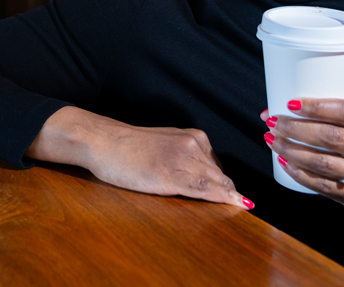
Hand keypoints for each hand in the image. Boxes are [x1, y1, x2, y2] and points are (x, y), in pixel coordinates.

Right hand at [28, 106, 253, 209]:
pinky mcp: (171, 176)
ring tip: (241, 206)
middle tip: (239, 205)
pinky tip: (235, 204)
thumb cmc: (127, 147)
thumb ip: (185, 157)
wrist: (103, 141)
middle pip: (221, 175)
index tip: (237, 197)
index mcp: (192, 137)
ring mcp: (183, 159)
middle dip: (229, 192)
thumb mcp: (164, 145)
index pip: (218, 165)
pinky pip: (204, 189)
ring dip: (228, 197)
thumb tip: (204, 177)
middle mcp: (193, 144)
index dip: (226, 184)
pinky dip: (222, 198)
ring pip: (216, 183)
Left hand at [261, 99, 343, 230]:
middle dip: (296, 129)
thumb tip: (268, 112)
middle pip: (332, 136)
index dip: (318, 107)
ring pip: (323, 162)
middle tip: (274, 123)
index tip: (291, 104)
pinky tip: (283, 161)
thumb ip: (319, 115)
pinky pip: (321, 185)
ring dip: (292, 151)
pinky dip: (298, 173)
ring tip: (273, 141)